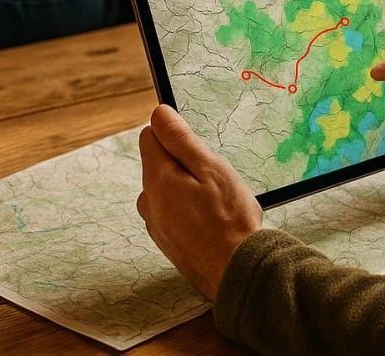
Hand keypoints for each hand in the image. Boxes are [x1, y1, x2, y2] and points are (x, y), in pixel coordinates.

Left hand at [135, 104, 262, 299]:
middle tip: (215, 181)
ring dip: (188, 188)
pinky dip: (189, 210)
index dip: (176, 135)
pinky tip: (213, 221)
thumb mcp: (210, 169)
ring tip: (217, 204)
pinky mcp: (166, 240)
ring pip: (168, 188)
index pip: (150, 136)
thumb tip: (158, 113)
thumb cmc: (229, 219)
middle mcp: (148, 202)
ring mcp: (156, 224)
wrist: (236, 272)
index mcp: (156, 180)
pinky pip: (173, 211)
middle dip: (185, 164)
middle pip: (160, 163)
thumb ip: (181, 140)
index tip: (199, 149)